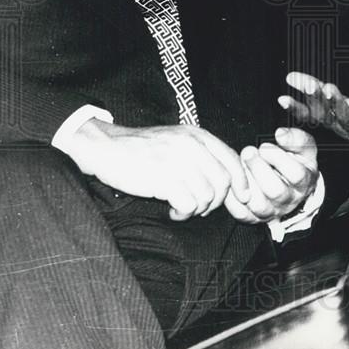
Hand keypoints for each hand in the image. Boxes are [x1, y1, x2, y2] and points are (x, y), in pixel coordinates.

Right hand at [62, 120, 252, 221]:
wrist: (107, 149)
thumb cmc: (143, 150)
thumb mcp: (177, 141)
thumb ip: (202, 154)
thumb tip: (229, 181)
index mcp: (197, 135)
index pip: (232, 160)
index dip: (241, 182)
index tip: (241, 198)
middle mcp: (191, 146)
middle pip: (222, 182)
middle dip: (215, 201)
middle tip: (198, 207)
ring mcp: (178, 161)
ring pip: (207, 196)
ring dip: (196, 209)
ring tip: (181, 207)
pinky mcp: (163, 179)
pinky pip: (189, 205)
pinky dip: (183, 213)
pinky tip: (171, 210)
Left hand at [235, 127, 319, 221]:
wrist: (290, 187)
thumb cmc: (296, 163)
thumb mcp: (303, 148)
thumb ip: (296, 138)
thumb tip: (280, 134)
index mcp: (305, 182)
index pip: (296, 174)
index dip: (278, 158)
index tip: (264, 146)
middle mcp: (290, 200)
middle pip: (276, 190)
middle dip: (258, 168)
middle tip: (248, 152)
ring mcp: (273, 211)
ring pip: (258, 204)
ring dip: (246, 182)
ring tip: (240, 165)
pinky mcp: (255, 219)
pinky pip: (241, 213)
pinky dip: (232, 198)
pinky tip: (231, 180)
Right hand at [280, 72, 348, 165]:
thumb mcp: (338, 107)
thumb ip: (317, 92)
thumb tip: (291, 76)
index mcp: (332, 124)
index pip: (310, 116)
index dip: (296, 109)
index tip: (282, 99)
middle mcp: (343, 129)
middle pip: (327, 115)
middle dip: (317, 100)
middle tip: (309, 85)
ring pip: (346, 117)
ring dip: (338, 102)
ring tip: (330, 88)